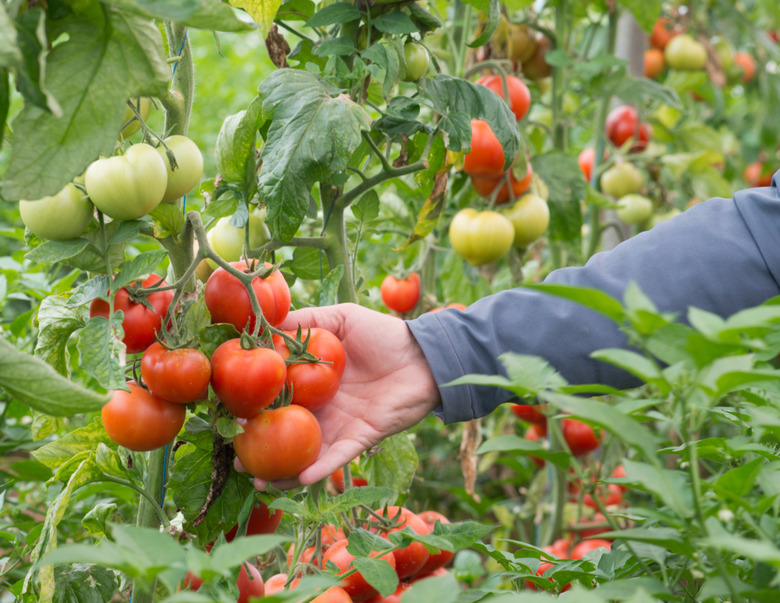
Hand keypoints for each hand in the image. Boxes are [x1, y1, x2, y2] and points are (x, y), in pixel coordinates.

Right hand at [235, 303, 441, 489]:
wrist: (425, 355)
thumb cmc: (384, 334)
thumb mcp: (341, 318)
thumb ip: (307, 321)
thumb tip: (266, 322)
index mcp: (313, 381)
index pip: (276, 395)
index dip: (253, 404)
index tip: (227, 411)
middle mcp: (323, 407)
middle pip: (285, 430)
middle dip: (260, 446)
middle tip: (235, 456)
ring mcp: (341, 425)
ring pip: (306, 453)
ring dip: (283, 470)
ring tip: (258, 479)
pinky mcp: (361, 438)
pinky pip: (337, 457)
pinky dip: (319, 469)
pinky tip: (298, 479)